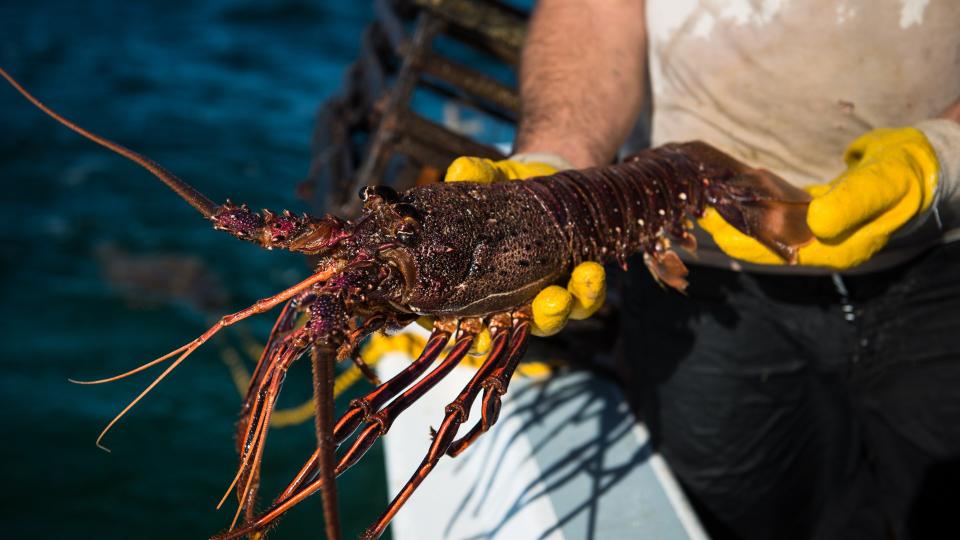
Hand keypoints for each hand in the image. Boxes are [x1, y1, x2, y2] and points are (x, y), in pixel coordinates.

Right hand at [444, 156, 605, 336]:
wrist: (545, 182)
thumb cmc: (503, 187)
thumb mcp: (490, 178)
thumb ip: (477, 175)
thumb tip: (462, 167)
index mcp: (469, 289)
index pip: (466, 326)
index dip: (473, 335)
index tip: (480, 334)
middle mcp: (504, 303)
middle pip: (511, 330)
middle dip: (524, 323)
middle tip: (536, 308)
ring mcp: (540, 300)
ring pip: (551, 320)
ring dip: (563, 309)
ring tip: (574, 281)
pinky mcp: (574, 290)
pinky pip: (584, 301)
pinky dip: (589, 290)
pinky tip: (590, 270)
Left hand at [699, 127, 940, 269]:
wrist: (928, 165)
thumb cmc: (906, 176)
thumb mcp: (882, 187)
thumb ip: (851, 204)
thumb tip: (817, 223)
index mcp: (837, 248)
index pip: (778, 250)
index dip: (743, 240)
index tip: (713, 226)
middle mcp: (824, 244)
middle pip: (767, 243)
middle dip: (731, 230)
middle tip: (698, 213)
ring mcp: (821, 230)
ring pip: (769, 228)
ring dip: (740, 218)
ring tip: (708, 205)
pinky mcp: (819, 212)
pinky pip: (780, 213)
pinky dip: (758, 205)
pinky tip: (736, 195)